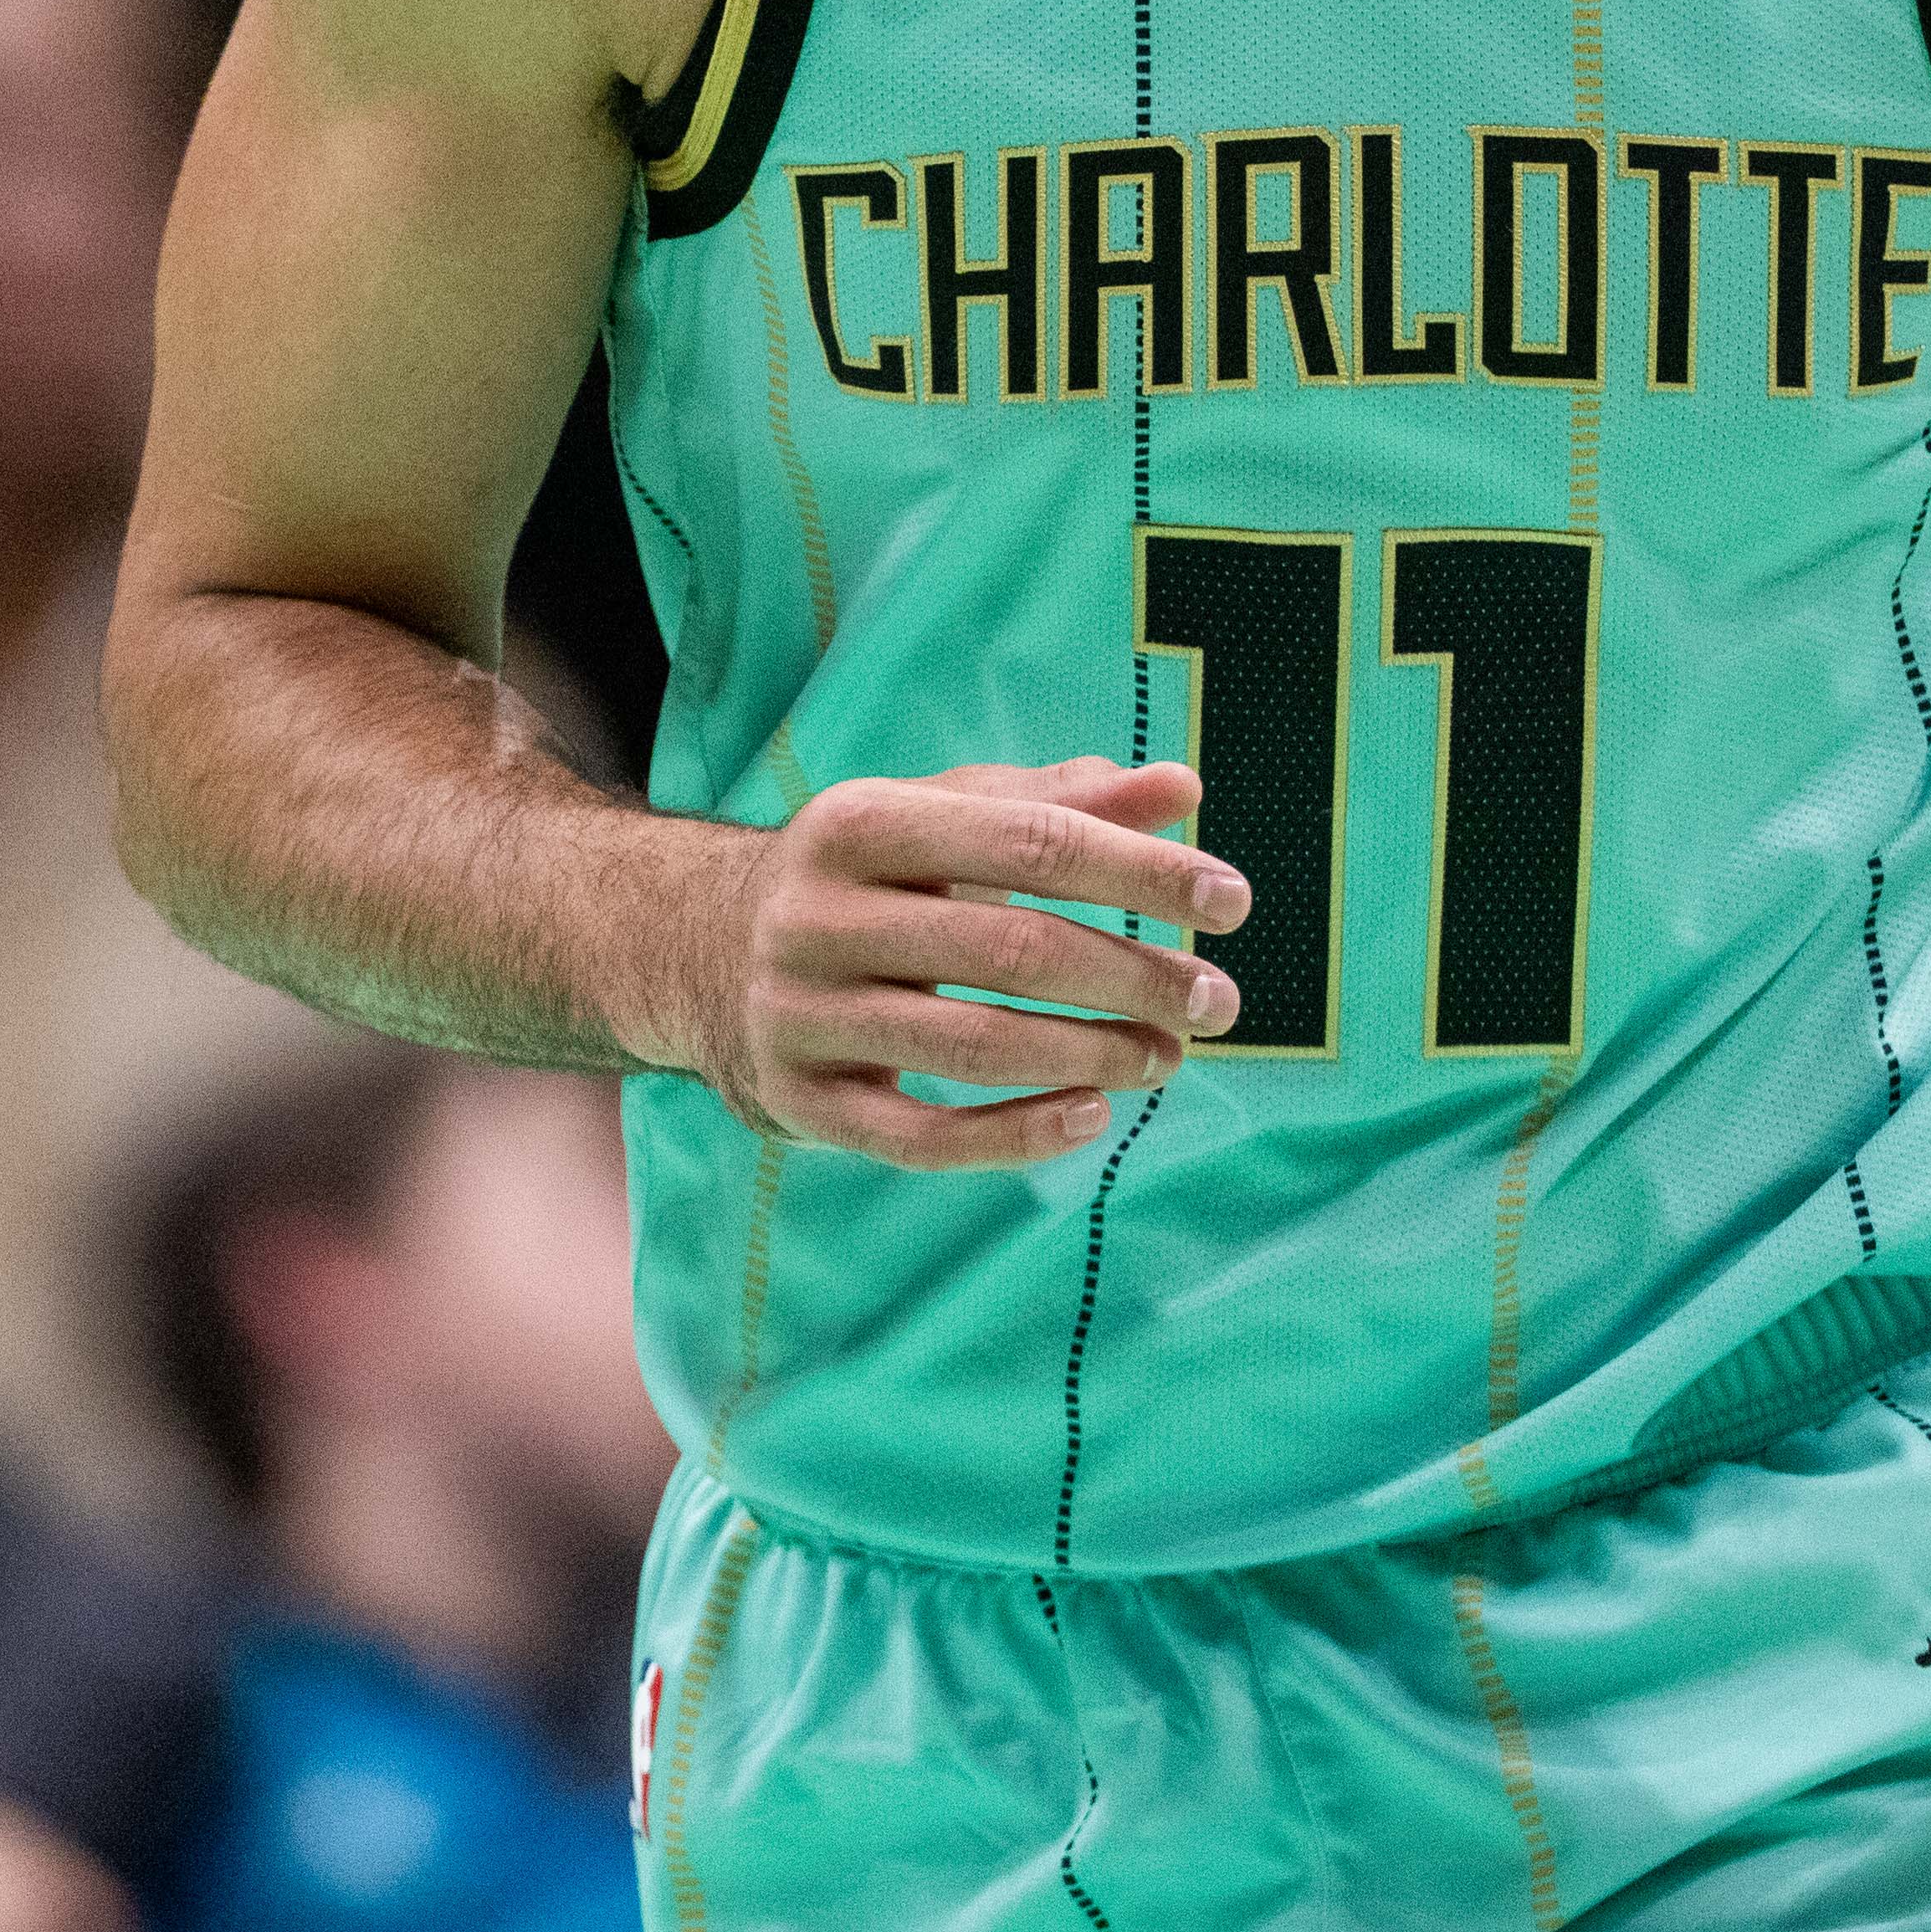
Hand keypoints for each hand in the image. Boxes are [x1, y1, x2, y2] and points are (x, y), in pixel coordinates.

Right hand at [687, 756, 1245, 1167]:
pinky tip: (1091, 1115)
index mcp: (859, 820)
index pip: (1030, 843)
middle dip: (1136, 977)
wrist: (696, 952)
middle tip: (1219, 1001)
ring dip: (1095, 1056)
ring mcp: (802, 1015)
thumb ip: (1064, 803)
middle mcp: (818, 915)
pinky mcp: (800, 1103)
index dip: (1143, 873)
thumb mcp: (945, 817)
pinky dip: (1018, 1131)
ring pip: (976, 1047)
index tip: (1234, 901)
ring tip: (1170, 1057)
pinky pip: (923, 1139)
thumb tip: (1184, 792)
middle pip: (1013, 949)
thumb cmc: (868, 877)